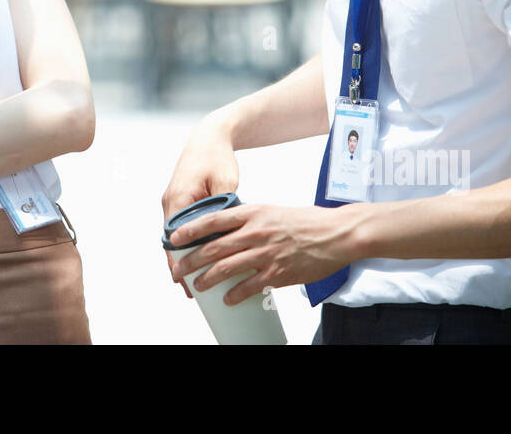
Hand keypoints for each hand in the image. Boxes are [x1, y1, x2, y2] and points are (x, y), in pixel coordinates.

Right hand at [161, 114, 239, 298]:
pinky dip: (187, 245)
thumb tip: (225, 234)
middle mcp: (171, 201)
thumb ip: (223, 208)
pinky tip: (196, 259)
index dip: (179, 261)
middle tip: (190, 290)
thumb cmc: (217, 157)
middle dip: (179, 266)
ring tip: (192, 282)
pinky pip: (181, 229)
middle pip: (171, 242)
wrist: (210, 137)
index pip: (175, 238)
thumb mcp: (225, 182)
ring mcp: (174, 202)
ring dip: (181, 258)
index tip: (186, 281)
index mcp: (179, 198)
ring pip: (174, 238)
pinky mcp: (181, 202)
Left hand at [167, 203, 365, 306]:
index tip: (173, 237)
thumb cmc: (306, 221)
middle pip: (213, 247)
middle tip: (178, 269)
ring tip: (198, 285)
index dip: (190, 229)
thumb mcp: (272, 211)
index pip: (213, 220)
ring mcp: (266, 253)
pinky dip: (234, 294)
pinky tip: (227, 299)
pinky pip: (248, 287)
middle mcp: (256, 232)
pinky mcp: (277, 273)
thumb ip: (250, 220)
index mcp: (253, 213)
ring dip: (207, 279)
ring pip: (226, 268)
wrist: (336, 234)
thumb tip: (227, 231)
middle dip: (191, 260)